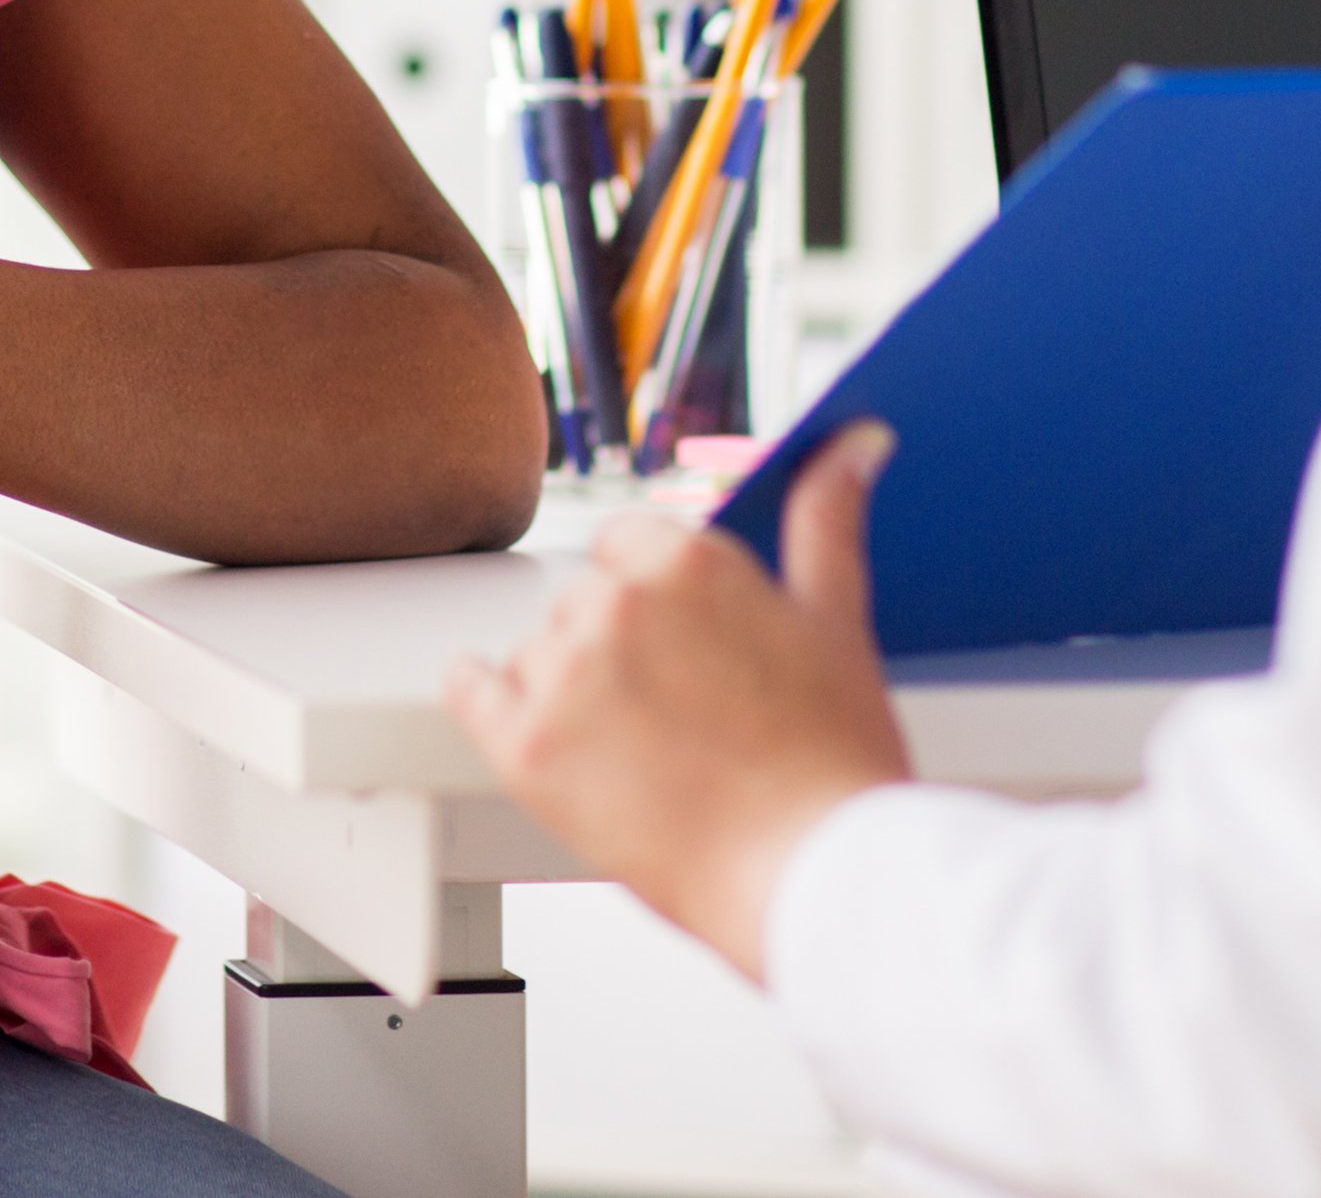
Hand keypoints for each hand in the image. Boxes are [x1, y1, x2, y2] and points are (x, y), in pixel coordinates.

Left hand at [446, 422, 910, 978]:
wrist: (816, 879)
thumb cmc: (834, 763)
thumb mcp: (837, 620)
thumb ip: (825, 518)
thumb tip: (850, 442)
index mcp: (686, 560)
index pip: (626, 546)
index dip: (654, 602)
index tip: (677, 646)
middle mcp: (614, 604)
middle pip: (581, 602)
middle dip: (616, 649)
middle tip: (674, 713)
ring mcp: (565, 675)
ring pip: (536, 651)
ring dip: (568, 688)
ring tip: (639, 750)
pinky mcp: (526, 746)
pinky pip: (471, 691)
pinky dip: (487, 699)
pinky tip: (528, 720)